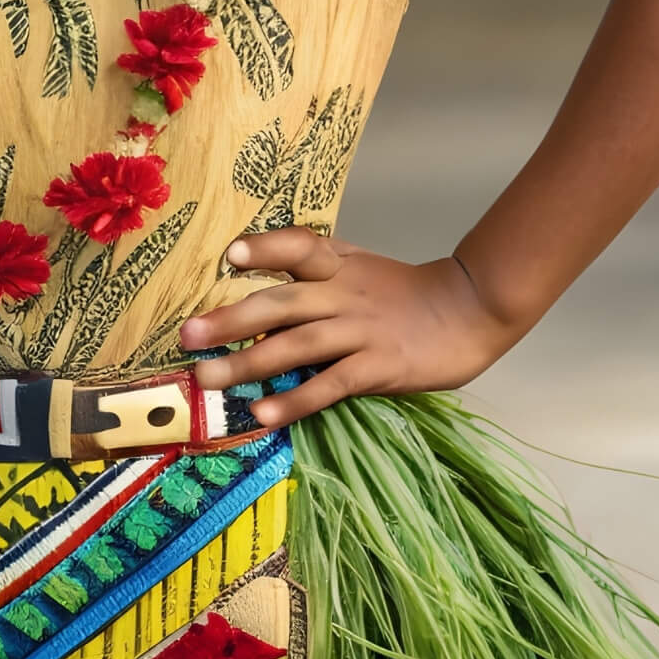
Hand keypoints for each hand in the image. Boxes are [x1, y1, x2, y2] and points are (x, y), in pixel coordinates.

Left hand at [176, 229, 520, 427]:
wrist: (471, 309)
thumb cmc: (410, 294)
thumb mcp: (363, 270)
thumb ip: (320, 278)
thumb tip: (262, 302)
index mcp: (341, 265)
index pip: (299, 245)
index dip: (265, 248)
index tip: (227, 255)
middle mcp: (345, 293)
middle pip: (281, 301)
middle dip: (231, 319)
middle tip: (187, 336)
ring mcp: (361, 329)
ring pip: (296, 344)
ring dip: (248, 364)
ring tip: (208, 380)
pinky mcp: (378, 366)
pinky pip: (328, 384)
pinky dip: (294, 399)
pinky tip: (263, 413)